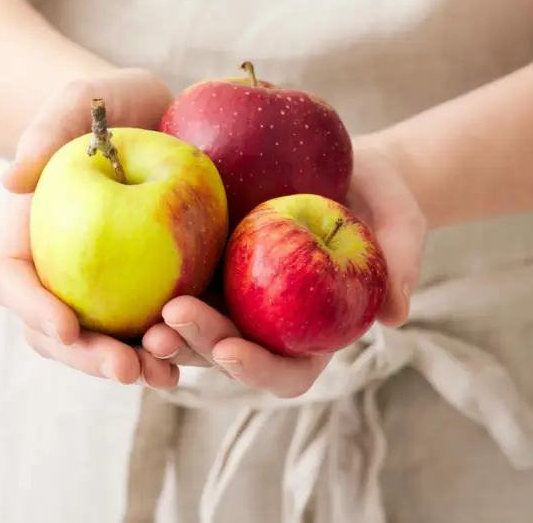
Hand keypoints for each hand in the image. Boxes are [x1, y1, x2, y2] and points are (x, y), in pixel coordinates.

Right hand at [0, 68, 180, 388]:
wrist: (160, 116)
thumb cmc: (108, 104)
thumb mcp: (78, 100)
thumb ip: (47, 128)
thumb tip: (12, 179)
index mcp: (27, 240)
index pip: (13, 284)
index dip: (34, 310)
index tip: (66, 326)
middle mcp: (62, 276)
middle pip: (60, 335)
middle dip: (90, 359)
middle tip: (125, 368)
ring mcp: (108, 292)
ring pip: (111, 345)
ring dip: (137, 365)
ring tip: (166, 372)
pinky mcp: (156, 293)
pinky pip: (163, 329)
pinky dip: (181, 347)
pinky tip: (207, 352)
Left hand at [141, 136, 426, 397]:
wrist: (348, 163)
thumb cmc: (382, 196)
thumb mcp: (402, 219)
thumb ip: (402, 262)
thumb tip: (396, 316)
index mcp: (312, 330)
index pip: (285, 368)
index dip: (258, 369)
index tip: (232, 350)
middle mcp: (267, 322)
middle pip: (227, 352)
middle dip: (197, 346)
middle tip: (169, 323)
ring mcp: (233, 294)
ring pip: (192, 328)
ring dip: (166, 330)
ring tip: (142, 316)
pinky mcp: (207, 259)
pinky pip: (174, 279)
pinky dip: (152, 285)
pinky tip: (130, 269)